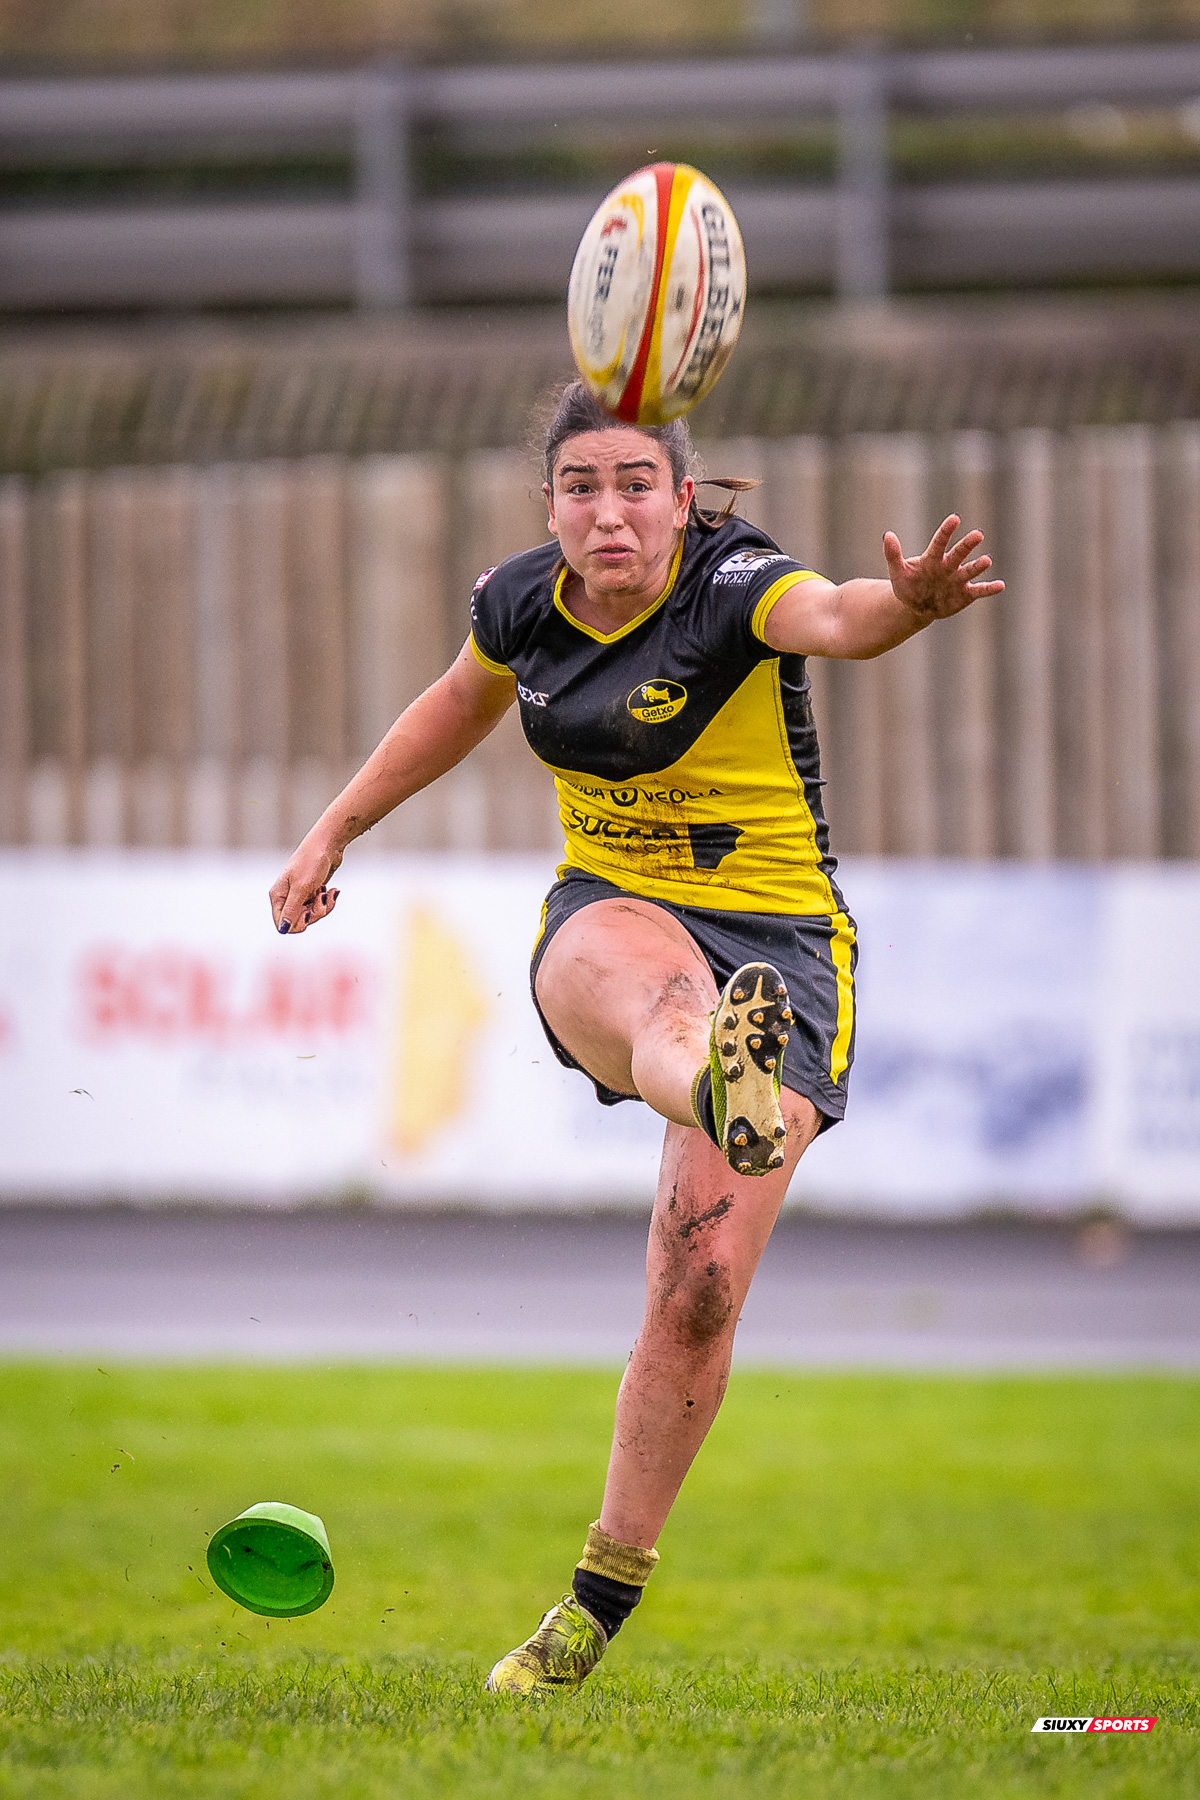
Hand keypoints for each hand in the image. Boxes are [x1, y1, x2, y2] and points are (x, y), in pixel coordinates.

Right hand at [269, 836, 342, 935]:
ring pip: (311, 914)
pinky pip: (320, 906)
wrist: (327, 844)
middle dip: (315, 914)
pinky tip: (333, 890)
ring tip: (328, 893)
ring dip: (323, 907)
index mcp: (278, 896)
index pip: (282, 924)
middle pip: (299, 921)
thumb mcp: (302, 888)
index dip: (297, 923)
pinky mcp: (312, 892)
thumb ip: (292, 910)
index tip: (310, 913)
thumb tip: (283, 929)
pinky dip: (328, 901)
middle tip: (322, 899)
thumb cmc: (311, 862)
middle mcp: (287, 897)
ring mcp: (300, 895)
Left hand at [883, 515, 1003, 623]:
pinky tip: (1000, 585)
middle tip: (977, 535)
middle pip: (960, 552)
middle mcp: (949, 565)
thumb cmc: (908, 585)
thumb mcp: (897, 573)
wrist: (918, 606)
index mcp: (933, 558)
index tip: (954, 519)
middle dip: (968, 544)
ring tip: (986, 561)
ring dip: (979, 566)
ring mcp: (959, 578)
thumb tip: (887, 535)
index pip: (940, 542)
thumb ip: (893, 555)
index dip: (946, 531)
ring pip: (970, 570)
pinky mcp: (966, 593)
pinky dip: (989, 588)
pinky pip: (979, 590)